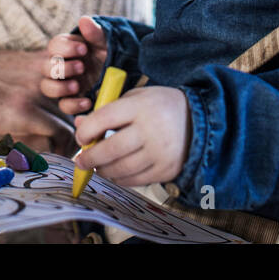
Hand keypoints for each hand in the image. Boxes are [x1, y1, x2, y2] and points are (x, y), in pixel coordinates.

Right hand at [39, 16, 107, 113]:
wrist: (125, 76)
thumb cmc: (112, 55)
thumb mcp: (107, 43)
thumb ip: (96, 33)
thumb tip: (84, 20)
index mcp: (67, 49)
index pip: (54, 45)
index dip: (65, 48)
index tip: (83, 49)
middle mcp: (62, 66)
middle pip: (46, 67)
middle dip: (62, 68)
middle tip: (81, 67)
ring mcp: (64, 84)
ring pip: (47, 87)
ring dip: (60, 87)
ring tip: (76, 86)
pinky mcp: (72, 101)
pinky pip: (64, 105)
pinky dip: (73, 104)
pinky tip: (87, 101)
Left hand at [72, 85, 190, 186]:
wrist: (198, 120)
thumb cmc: (159, 107)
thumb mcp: (135, 98)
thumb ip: (107, 111)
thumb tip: (80, 126)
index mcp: (141, 106)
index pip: (105, 118)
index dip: (87, 130)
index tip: (81, 137)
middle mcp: (151, 130)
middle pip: (111, 149)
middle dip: (90, 157)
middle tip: (80, 161)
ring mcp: (160, 153)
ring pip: (121, 169)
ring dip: (103, 170)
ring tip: (97, 167)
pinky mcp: (167, 170)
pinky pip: (136, 180)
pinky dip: (120, 179)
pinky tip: (115, 172)